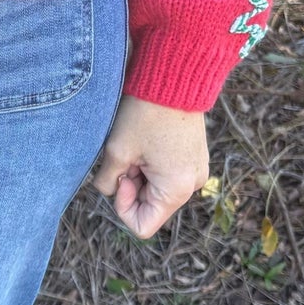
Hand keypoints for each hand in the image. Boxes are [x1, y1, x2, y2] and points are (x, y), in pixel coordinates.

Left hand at [93, 96, 209, 238]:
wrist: (174, 77)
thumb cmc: (145, 113)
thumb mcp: (117, 151)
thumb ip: (108, 182)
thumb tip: (109, 190)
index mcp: (176, 190)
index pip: (141, 226)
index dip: (122, 207)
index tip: (121, 176)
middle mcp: (192, 186)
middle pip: (149, 207)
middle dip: (131, 186)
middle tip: (127, 156)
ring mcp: (195, 172)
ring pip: (155, 190)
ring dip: (140, 174)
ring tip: (138, 146)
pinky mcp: (194, 158)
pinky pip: (166, 175)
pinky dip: (151, 165)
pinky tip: (147, 142)